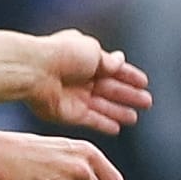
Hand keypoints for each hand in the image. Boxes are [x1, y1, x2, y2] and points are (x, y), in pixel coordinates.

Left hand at [25, 29, 151, 134]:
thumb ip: (108, 61)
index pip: (111, 68)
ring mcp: (74, 96)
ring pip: (101, 106)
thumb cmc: (62, 55)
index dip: (128, 75)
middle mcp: (79, 77)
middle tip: (147, 102)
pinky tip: (117, 128)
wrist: (33, 71)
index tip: (144, 82)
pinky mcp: (68, 113)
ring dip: (118, 111)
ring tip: (134, 117)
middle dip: (128, 95)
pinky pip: (90, 120)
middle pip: (109, 88)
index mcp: (84, 58)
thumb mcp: (92, 51)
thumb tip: (120, 59)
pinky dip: (103, 124)